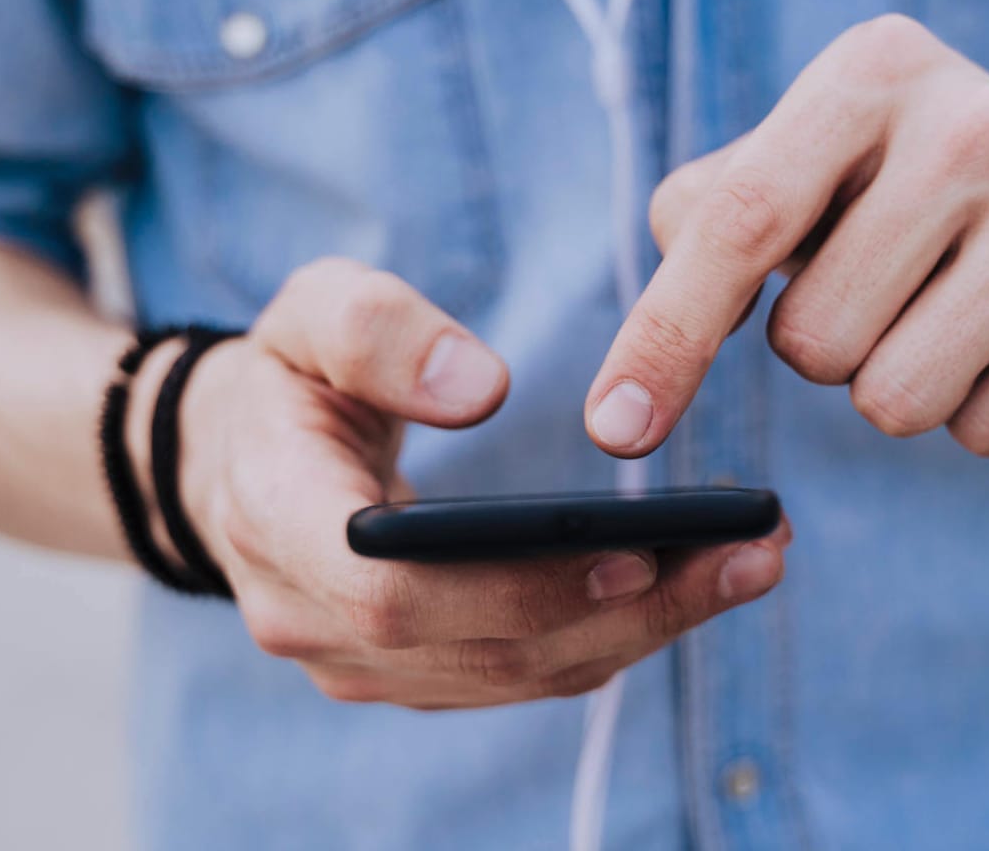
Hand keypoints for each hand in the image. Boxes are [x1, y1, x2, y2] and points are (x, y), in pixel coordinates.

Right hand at [170, 258, 789, 709]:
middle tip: (751, 554)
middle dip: (626, 611)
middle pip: (482, 650)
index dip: (511, 587)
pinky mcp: (412, 671)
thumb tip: (478, 389)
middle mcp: (310, 620)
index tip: (632, 551)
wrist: (236, 454)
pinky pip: (523, 672)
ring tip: (752, 564)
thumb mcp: (307, 312)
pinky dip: (615, 634)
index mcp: (275, 521)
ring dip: (643, 630)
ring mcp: (359, 662)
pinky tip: (695, 584)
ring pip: (517, 676)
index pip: (390, 592)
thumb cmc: (287, 373)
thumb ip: (376, 330)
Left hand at [586, 15, 988, 458]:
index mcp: (872, 71)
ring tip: (944, 312)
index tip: (613, 429)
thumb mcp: (806, 159)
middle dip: (823, 347)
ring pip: (896, 402)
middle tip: (882, 287)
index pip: (742, 222)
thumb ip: (708, 216)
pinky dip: (976, 411)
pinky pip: (986, 432)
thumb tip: (643, 361)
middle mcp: (976, 123)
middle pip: (814, 342)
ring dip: (896, 386)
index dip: (665, 337)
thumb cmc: (906, 185)